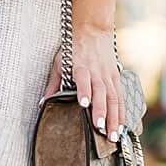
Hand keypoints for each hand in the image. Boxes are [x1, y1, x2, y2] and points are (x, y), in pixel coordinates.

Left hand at [42, 9, 122, 140]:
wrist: (93, 29)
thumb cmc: (73, 47)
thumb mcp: (59, 62)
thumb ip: (53, 84)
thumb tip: (43, 103)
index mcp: (81, 66)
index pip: (83, 79)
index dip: (84, 91)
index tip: (84, 104)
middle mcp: (97, 71)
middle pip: (101, 93)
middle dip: (102, 112)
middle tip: (100, 129)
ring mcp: (109, 75)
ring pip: (114, 98)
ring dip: (114, 117)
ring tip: (113, 135)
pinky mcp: (116, 77)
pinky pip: (121, 97)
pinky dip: (122, 112)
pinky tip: (122, 126)